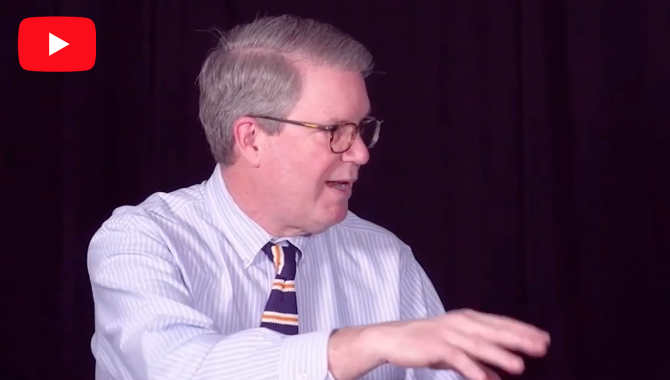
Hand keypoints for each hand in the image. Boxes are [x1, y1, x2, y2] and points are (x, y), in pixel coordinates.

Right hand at [373, 309, 549, 379]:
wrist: (391, 339)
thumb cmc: (424, 344)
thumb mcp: (455, 353)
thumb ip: (477, 363)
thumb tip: (497, 378)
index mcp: (467, 320)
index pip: (500, 324)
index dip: (523, 331)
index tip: (544, 339)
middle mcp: (460, 323)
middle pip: (494, 331)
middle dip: (519, 339)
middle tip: (542, 347)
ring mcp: (448, 334)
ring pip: (479, 345)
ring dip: (500, 355)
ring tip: (520, 366)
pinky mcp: (436, 346)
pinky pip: (458, 359)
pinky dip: (473, 369)